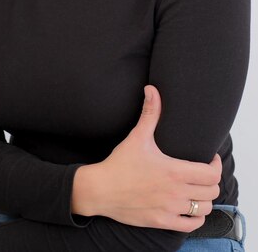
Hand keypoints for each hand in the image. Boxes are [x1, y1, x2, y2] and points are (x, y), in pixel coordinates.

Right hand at [92, 85, 221, 231]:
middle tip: (203, 173)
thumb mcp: (137, 136)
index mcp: (174, 171)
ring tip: (197, 189)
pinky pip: (191, 225)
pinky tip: (189, 207)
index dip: (216, 165)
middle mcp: (176, 192)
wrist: (100, 189)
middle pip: (212, 191)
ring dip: (204, 199)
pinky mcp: (163, 222)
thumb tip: (152, 89)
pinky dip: (195, 218)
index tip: (209, 159)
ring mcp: (170, 209)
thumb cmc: (120, 163)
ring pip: (204, 209)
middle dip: (211, 181)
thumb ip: (150, 113)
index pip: (211, 174)